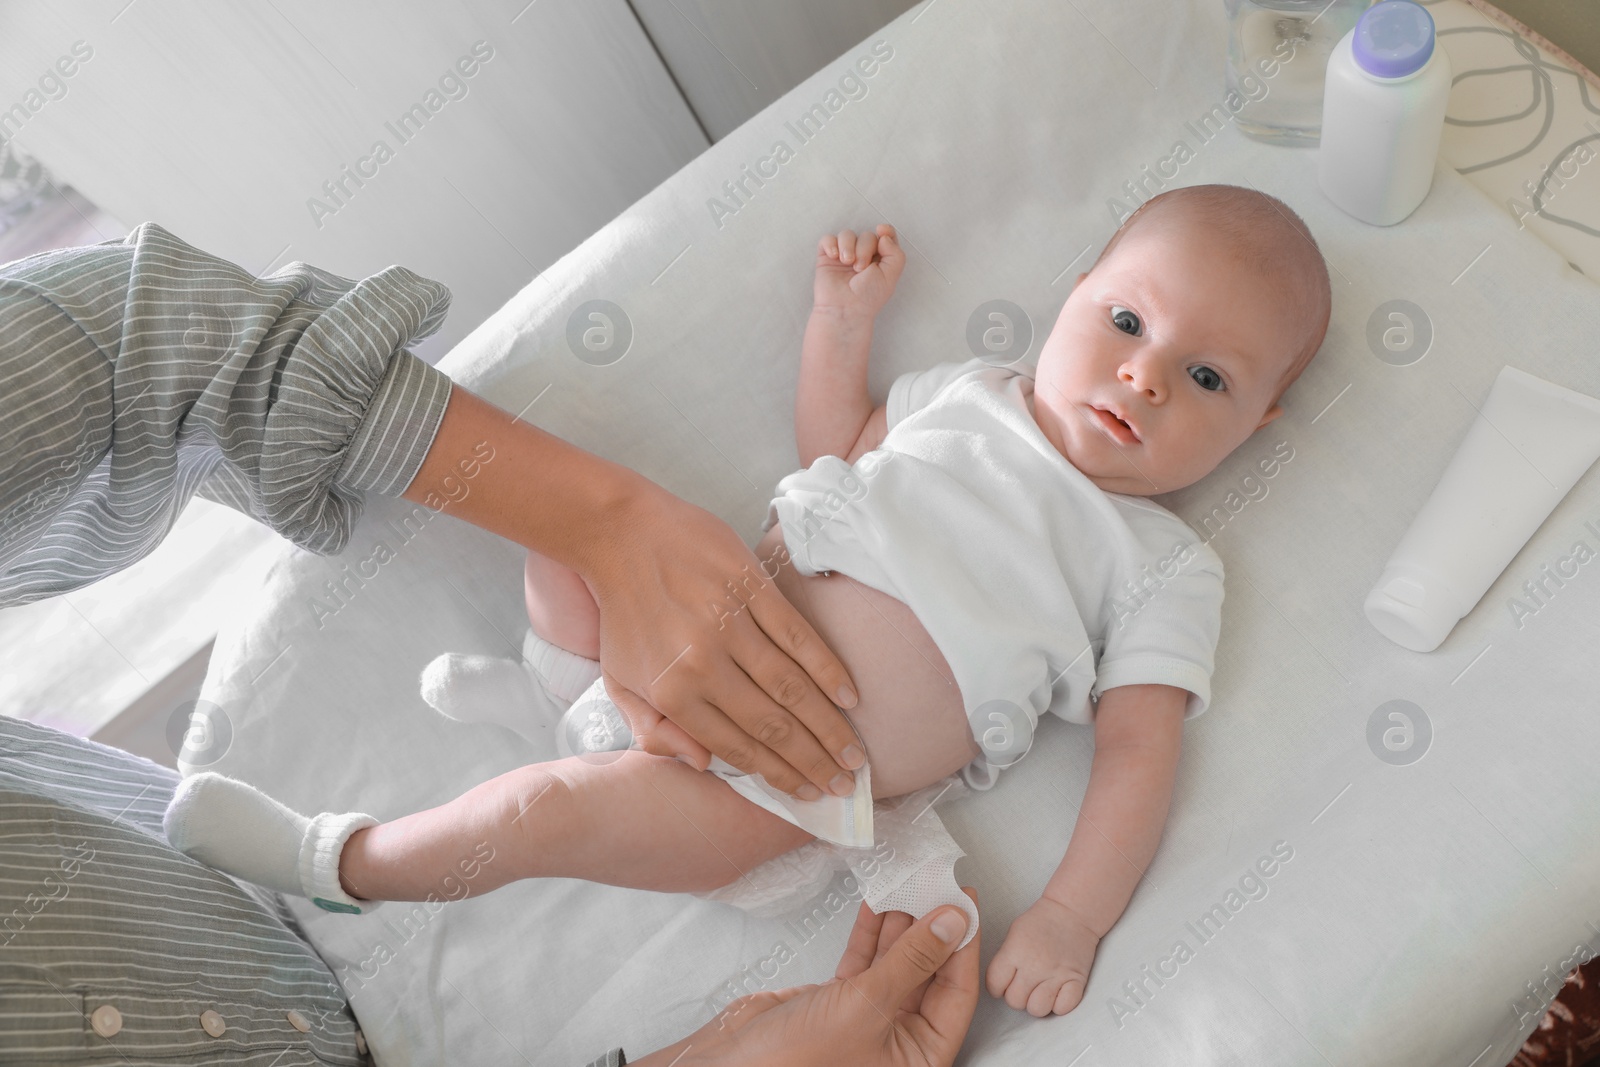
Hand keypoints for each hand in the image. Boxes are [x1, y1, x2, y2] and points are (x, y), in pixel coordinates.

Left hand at [581, 480, 865, 799]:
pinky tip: (849, 696)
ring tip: (853, 754)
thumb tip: (699, 766)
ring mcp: (731, 624)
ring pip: (792, 687)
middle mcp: (705, 664)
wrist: (621, 535)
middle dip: (812, 761)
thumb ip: (653, 731)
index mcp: (673, 692)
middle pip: (772, 724)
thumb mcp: (618, 682)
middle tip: (843, 784)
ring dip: (827, 725)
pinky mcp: (752, 588)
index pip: (736, 746)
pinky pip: (799, 636)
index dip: (777, 775)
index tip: (806, 793)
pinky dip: (827, 669)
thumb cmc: (623, 611)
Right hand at [634, 891, 980, 1066]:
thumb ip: (913, 960)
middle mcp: (899, 1040)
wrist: (731, 1064)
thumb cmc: (799, 1059)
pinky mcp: (839, 1002)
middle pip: (929, 974)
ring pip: (896, 963)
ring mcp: (869, 1019)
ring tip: (908, 880)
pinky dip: (870, 932)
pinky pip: (865, 961)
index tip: (964, 901)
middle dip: (930, 928)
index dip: (963, 946)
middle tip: (935, 882)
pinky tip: (877, 901)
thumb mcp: (867, 1005)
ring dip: (900, 923)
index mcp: (920, 1057)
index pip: (956, 994)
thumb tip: (952, 921)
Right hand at [815, 224, 903, 318]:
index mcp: (880, 259)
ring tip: (847, 263)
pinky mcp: (827, 258)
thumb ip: (895, 253)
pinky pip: (827, 239)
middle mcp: (863, 255)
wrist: (845, 308)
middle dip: (864, 248)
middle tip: (860, 268)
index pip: (885, 237)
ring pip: (847, 234)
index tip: (881, 231)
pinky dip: (831, 244)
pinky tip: (834, 256)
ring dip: (848, 246)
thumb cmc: (868, 296)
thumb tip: (883, 235)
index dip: (885, 231)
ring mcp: (844, 256)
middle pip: (866, 235)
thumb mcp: (891, 275)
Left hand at [986, 895, 1100, 1016]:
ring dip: (1037, 1003)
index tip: (1003, 983)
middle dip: (1017, 996)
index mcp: (1015, 952)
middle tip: (1024, 985)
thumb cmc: (1040, 921)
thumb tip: (998, 983)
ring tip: (1040, 990)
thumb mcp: (1013, 934)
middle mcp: (1034, 966)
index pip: (994, 985)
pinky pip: (1063, 1008)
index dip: (996, 987)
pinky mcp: (1076, 980)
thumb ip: (1005, 958)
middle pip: (1015, 1001)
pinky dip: (1059, 1005)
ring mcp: (1056, 974)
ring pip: (1037, 1009)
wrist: (1072, 911)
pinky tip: (1058, 993)